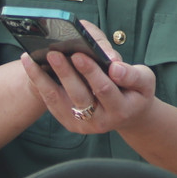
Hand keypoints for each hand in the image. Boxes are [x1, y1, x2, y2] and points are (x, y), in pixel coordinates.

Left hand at [21, 20, 156, 132]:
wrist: (128, 115)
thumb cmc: (136, 91)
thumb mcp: (145, 81)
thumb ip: (132, 74)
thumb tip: (115, 66)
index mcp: (120, 110)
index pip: (104, 89)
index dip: (91, 72)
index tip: (80, 54)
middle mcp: (100, 122)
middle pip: (79, 95)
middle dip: (66, 73)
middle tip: (54, 52)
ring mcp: (82, 125)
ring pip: (59, 101)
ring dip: (43, 79)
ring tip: (32, 58)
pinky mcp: (69, 123)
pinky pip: (51, 102)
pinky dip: (40, 84)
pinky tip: (31, 66)